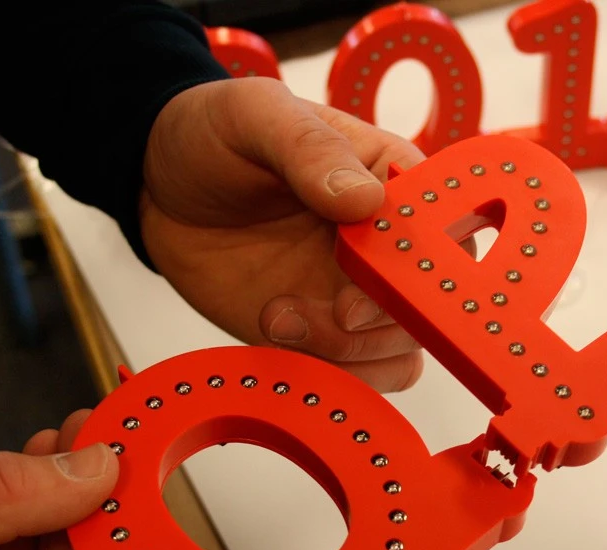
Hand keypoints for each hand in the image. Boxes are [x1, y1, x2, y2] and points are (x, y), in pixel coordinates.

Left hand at [140, 77, 425, 392]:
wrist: (160, 190)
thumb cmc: (215, 138)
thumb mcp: (256, 117)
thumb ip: (310, 149)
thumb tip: (366, 200)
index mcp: (390, 184)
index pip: (446, 234)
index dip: (421, 269)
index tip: (364, 280)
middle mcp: (384, 249)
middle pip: (427, 310)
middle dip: (379, 324)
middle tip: (329, 312)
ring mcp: (355, 297)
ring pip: (398, 354)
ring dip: (349, 354)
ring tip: (277, 320)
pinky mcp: (320, 335)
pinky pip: (353, 375)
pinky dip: (324, 374)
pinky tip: (273, 338)